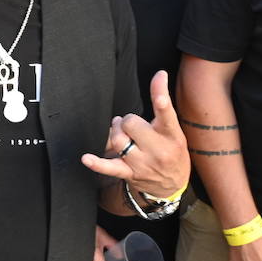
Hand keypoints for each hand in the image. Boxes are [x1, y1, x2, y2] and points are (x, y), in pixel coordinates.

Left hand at [81, 70, 189, 199]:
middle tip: (132, 124)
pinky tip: (86, 158)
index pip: (166, 112)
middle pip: (131, 123)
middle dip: (128, 120)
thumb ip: (164, 106)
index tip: (159, 77)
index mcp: (172, 135)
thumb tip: (159, 75)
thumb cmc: (172, 150)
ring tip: (122, 132)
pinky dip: (97, 163)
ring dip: (116, 131)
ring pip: (118, 140)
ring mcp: (142, 163)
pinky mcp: (129, 173)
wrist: (172, 186)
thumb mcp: (174, 130)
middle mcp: (158, 149)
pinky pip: (110, 168)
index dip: (161, 95)